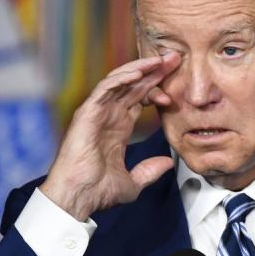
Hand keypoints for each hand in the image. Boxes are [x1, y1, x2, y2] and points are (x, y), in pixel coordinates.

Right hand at [40, 52, 180, 220]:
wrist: (79, 197)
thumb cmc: (97, 192)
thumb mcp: (133, 182)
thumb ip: (150, 171)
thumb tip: (168, 163)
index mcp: (117, 128)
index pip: (138, 100)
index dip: (156, 90)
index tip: (175, 89)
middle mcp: (107, 117)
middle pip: (132, 86)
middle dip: (153, 71)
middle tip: (173, 59)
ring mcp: (97, 113)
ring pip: (120, 82)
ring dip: (140, 69)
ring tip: (159, 60)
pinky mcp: (88, 113)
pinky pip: (105, 88)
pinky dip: (121, 78)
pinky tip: (138, 72)